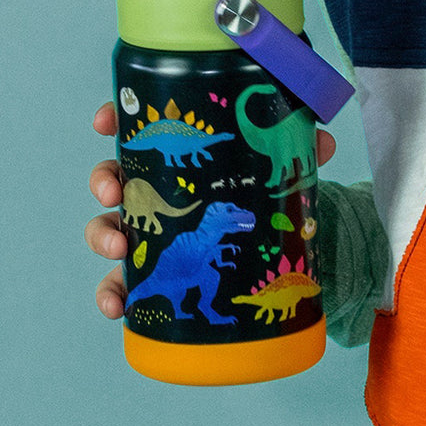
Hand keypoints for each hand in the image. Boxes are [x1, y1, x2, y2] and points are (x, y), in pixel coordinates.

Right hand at [84, 102, 336, 318]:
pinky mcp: (159, 271)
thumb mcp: (282, 167)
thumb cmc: (266, 192)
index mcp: (180, 156)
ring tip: (118, 246)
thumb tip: (322, 142)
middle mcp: (159, 191)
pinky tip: (117, 305)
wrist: (278, 240)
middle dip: (104, 181)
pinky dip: (114, 293)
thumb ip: (303, 149)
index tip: (104, 120)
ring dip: (102, 235)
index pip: (139, 130)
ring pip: (109, 228)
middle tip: (114, 192)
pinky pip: (124, 283)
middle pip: (115, 178)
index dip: (113, 119)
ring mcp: (154, 231)